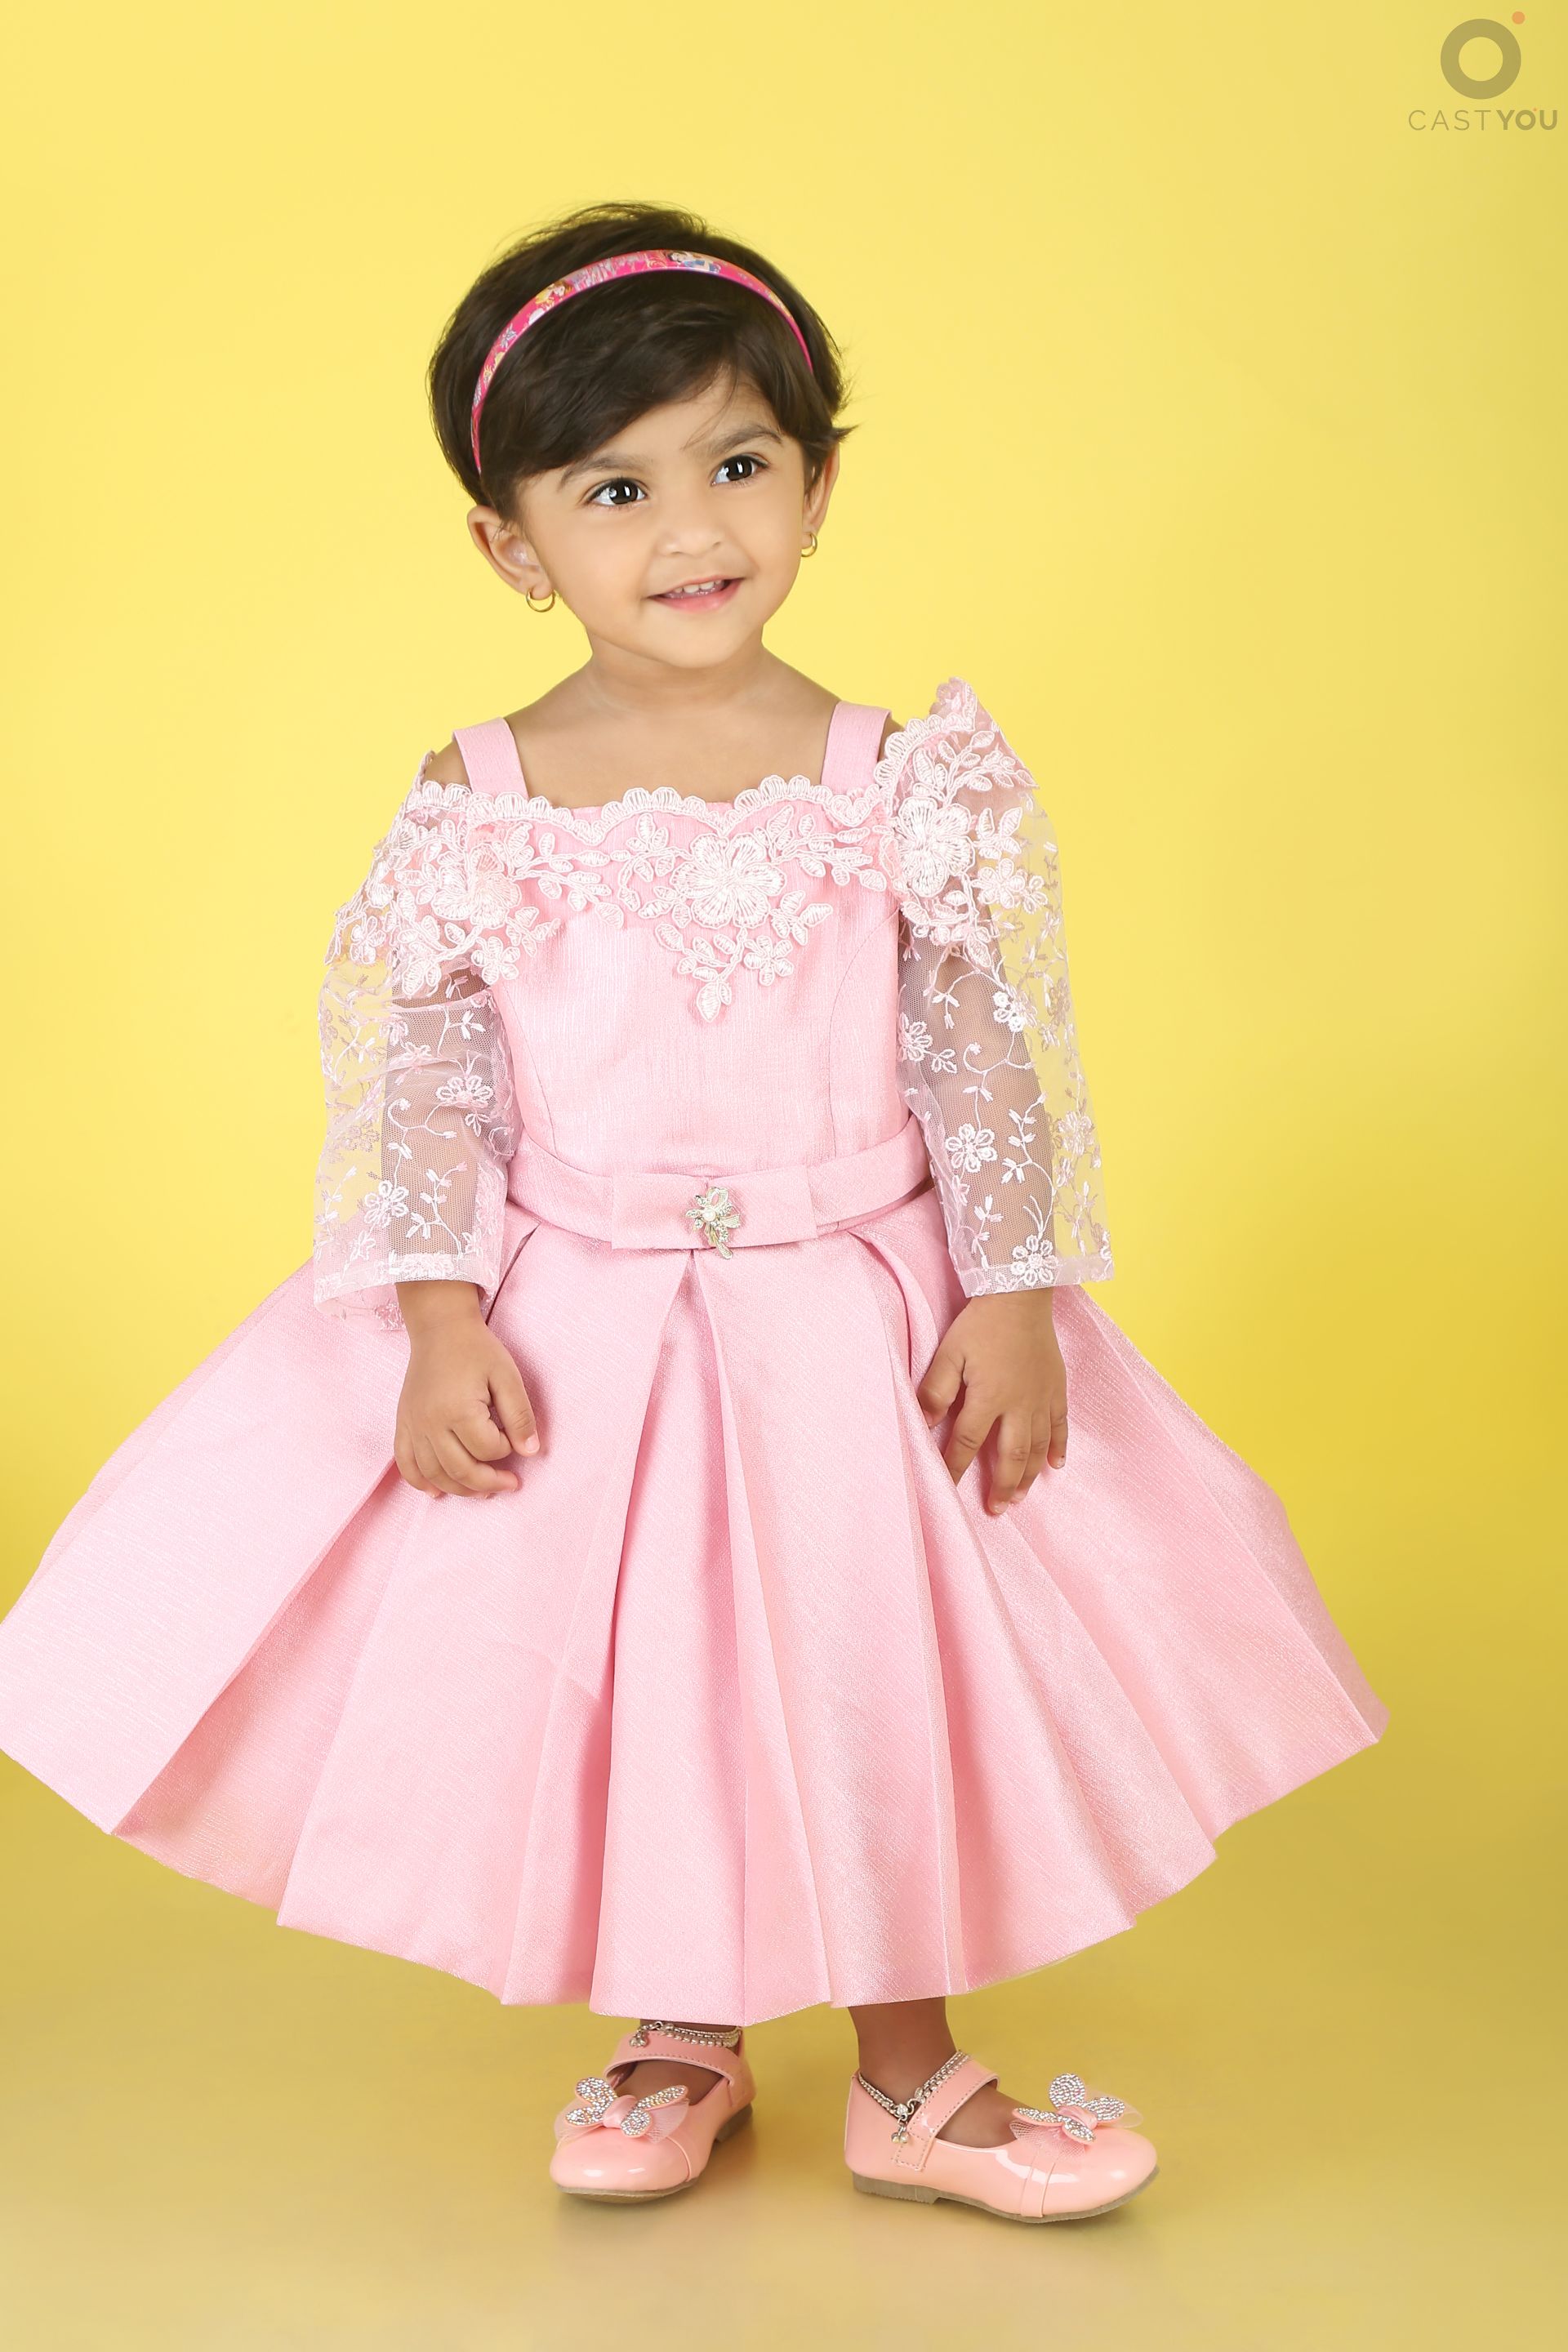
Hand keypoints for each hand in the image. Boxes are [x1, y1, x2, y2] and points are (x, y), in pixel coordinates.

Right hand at [393, 1282, 539, 1497]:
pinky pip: (406, 1463)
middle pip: (459, 1470)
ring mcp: (413, 1425)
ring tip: (481, 1491)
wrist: (440, 1328)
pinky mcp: (403, 1423)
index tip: (513, 1436)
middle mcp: (431, 1423)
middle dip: (488, 1483)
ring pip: (433, 1474)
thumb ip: (520, 1415)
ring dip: (459, 1489)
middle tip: (509, 1484)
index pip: (487, 1450)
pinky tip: (436, 1491)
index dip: (506, 1449)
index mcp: (458, 1410)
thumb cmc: (476, 1350)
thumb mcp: (507, 1376)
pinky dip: (419, 1482)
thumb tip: (531, 1452)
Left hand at [916, 1290, 1067, 1512]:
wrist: (1021, 1293)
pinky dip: (1058, 1447)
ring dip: (1028, 1475)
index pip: (966, 1443)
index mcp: (989, 1398)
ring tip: (1019, 1497)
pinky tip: (1055, 1465)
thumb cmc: (981, 1322)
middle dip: (1002, 1485)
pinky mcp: (1057, 1387)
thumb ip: (936, 1389)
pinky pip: (1060, 1425)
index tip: (947, 1489)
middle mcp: (1019, 1405)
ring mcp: (1042, 1398)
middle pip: (1010, 1455)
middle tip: (997, 1509)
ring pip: (1037, 1447)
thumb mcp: (949, 1352)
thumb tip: (923, 1422)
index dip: (955, 1468)